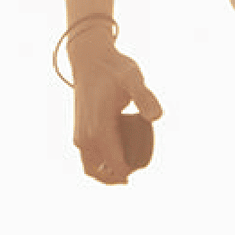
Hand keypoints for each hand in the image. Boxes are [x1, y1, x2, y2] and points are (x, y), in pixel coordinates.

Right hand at [68, 35, 163, 182]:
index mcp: (99, 128)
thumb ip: (145, 97)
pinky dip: (101, 166)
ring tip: (129, 162)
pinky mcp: (78, 134)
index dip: (133, 169)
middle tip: (140, 164)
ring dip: (109, 173)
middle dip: (121, 175)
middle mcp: (85, 137)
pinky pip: (87, 161)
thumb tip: (157, 117)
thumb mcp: (133, 78)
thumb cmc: (114, 69)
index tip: (146, 160)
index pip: (116, 165)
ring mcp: (79, 137)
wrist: (89, 60)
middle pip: (102, 173)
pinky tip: (118, 157)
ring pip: (91, 170)